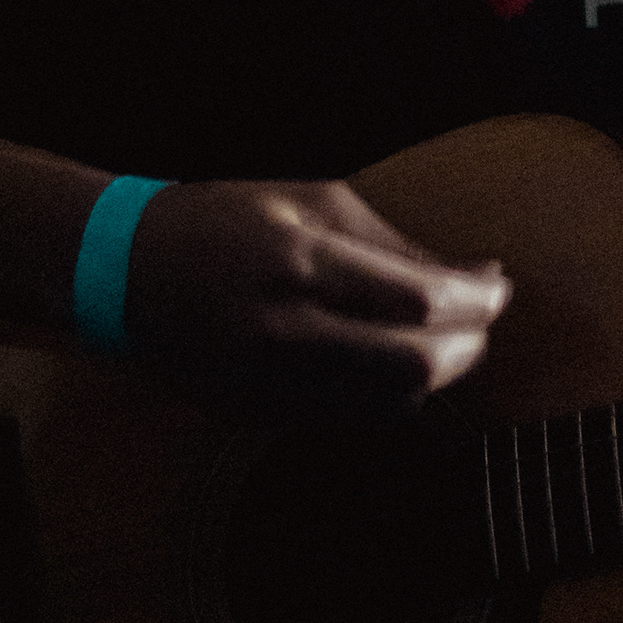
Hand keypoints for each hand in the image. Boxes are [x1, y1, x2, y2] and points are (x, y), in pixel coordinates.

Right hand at [124, 178, 509, 427]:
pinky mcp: (257, 415)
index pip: (418, 301)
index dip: (475, 302)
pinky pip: (350, 422)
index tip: (497, 289)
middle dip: (467, 349)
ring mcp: (267, 382)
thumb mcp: (313, 201)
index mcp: (300, 260)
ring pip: (388, 406)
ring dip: (433, 379)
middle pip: (413, 366)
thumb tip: (482, 276)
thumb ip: (399, 244)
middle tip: (480, 327)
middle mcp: (283, 329)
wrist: (125, 270)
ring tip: (442, 344)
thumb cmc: (228, 219)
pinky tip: (390, 366)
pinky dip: (387, 399)